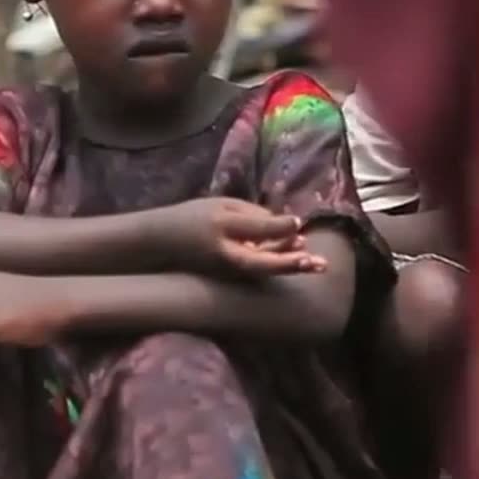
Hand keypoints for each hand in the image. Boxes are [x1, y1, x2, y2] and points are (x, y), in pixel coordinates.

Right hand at [153, 198, 325, 278]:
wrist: (161, 242)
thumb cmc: (193, 217)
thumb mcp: (220, 205)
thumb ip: (251, 213)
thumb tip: (284, 222)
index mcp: (222, 227)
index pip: (255, 228)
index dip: (279, 226)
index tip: (299, 221)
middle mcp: (225, 252)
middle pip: (260, 261)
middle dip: (288, 262)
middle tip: (314, 260)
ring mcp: (226, 267)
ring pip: (262, 268)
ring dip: (288, 266)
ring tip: (317, 264)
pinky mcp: (229, 273)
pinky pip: (257, 269)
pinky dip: (277, 264)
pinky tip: (298, 257)